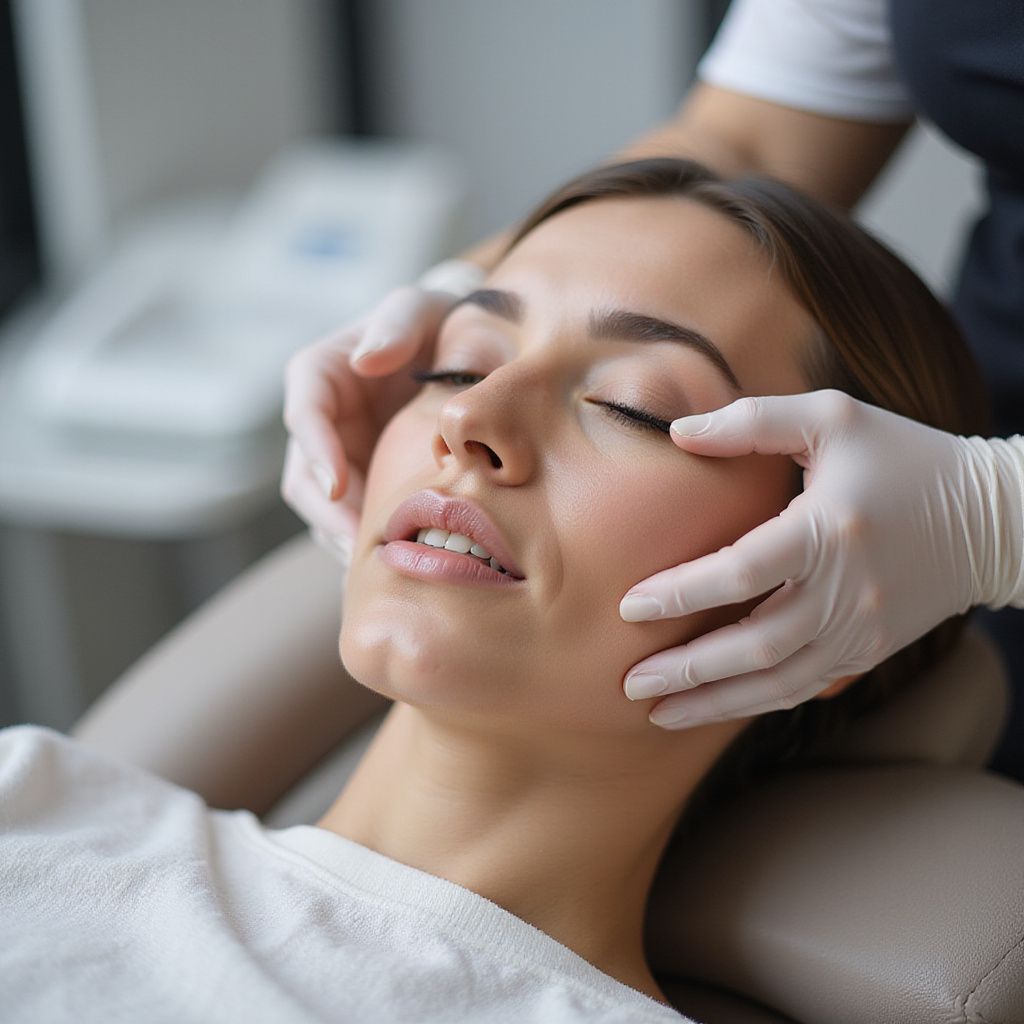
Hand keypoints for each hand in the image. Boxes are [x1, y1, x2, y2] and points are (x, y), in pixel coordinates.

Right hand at [280, 260, 484, 560]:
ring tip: (383, 566)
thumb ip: (395, 325)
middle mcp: (318, 422)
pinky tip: (399, 568)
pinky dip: (370, 542)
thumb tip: (368, 360)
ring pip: (325, 509)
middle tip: (364, 544)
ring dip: (349, 537)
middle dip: (330, 514)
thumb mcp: (415, 308)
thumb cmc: (431, 318)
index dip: (316, 453)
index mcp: (318, 375)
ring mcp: (337, 457)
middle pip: (304, 478)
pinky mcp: (362, 481)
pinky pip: (355, 518)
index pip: (304, 417)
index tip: (338, 485)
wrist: (457, 343)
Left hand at [619, 390, 985, 728]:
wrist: (996, 519)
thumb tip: (679, 433)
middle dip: (687, 670)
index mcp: (827, 530)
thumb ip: (753, 421)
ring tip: (657, 712)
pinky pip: (803, 686)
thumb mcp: (833, 417)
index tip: (629, 608)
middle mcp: (843, 591)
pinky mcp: (868, 651)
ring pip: (777, 682)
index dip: (682, 593)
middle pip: (754, 646)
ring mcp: (859, 630)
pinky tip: (715, 706)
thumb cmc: (905, 456)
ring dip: (714, 702)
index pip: (741, 572)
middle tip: (629, 683)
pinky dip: (755, 701)